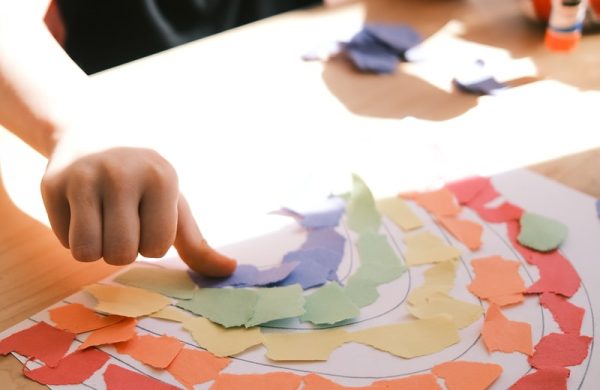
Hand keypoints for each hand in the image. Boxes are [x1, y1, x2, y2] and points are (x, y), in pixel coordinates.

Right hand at [41, 146, 235, 276]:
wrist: (94, 133)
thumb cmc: (144, 180)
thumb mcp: (174, 204)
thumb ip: (198, 243)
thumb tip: (229, 270)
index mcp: (161, 178)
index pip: (156, 247)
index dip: (151, 243)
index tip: (147, 218)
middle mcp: (122, 174)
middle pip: (120, 254)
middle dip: (123, 250)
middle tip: (123, 222)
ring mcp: (84, 177)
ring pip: (86, 253)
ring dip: (96, 248)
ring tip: (102, 220)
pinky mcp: (53, 184)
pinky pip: (63, 240)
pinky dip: (73, 236)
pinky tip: (81, 209)